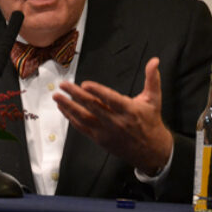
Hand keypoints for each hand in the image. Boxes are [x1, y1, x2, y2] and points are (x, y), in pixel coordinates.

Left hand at [53, 57, 172, 175]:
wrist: (152, 151)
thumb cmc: (151, 122)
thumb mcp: (154, 99)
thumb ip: (152, 79)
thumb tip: (154, 60)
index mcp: (129, 110)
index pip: (111, 99)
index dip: (98, 92)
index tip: (85, 84)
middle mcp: (116, 122)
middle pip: (93, 107)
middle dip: (76, 95)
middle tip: (63, 85)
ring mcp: (106, 132)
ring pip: (84, 118)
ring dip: (69, 107)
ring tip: (57, 97)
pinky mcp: (100, 139)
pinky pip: (82, 128)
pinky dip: (71, 118)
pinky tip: (63, 109)